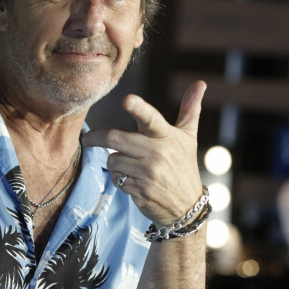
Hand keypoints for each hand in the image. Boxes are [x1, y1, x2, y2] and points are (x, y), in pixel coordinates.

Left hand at [82, 81, 205, 222]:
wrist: (187, 206)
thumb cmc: (183, 165)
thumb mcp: (188, 137)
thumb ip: (190, 109)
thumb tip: (200, 83)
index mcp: (166, 136)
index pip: (151, 118)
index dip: (139, 108)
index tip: (127, 100)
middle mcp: (157, 153)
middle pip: (115, 138)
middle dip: (96, 137)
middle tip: (88, 138)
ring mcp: (148, 173)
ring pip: (112, 159)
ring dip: (114, 161)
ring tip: (127, 164)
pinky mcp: (140, 190)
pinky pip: (116, 178)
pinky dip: (118, 178)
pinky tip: (131, 179)